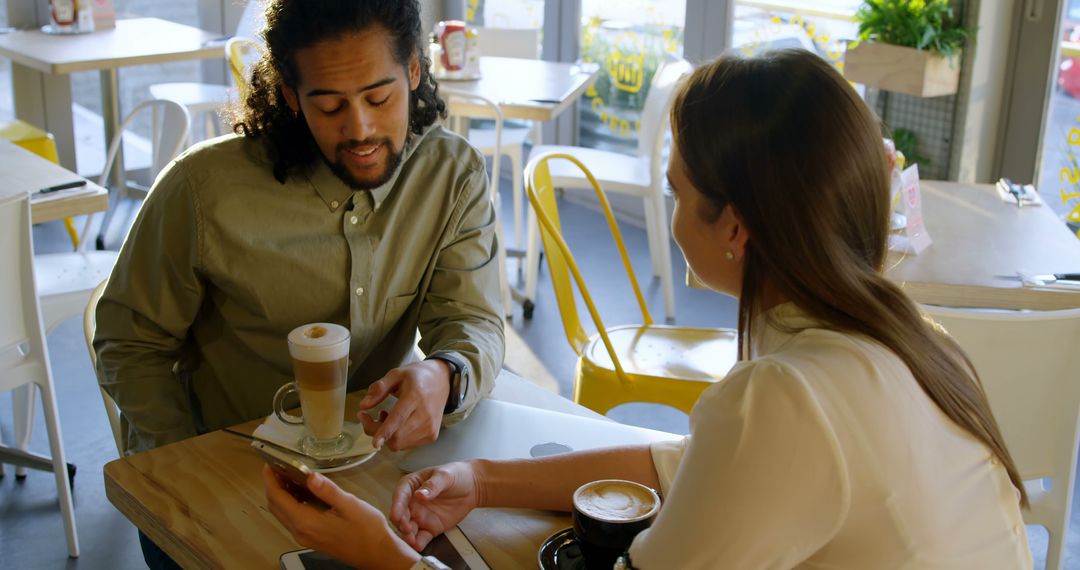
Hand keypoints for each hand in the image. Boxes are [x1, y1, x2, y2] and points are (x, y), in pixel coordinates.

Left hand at [262, 466, 417, 568]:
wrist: (377, 553)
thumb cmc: (367, 531)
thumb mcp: (350, 505)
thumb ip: (328, 490)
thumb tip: (310, 476)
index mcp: (306, 522)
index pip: (278, 498)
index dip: (270, 480)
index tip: (269, 465)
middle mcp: (301, 532)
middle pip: (275, 506)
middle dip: (273, 486)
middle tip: (277, 467)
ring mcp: (305, 537)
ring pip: (282, 513)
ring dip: (281, 495)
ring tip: (288, 476)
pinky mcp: (311, 538)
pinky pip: (292, 519)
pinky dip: (290, 504)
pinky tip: (302, 493)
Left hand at [358, 360, 450, 450]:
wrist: (443, 381)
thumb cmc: (418, 377)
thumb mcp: (396, 374)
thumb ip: (379, 388)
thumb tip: (364, 405)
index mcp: (415, 396)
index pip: (399, 418)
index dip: (385, 432)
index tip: (375, 442)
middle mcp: (425, 415)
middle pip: (397, 436)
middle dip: (376, 432)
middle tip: (367, 418)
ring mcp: (430, 427)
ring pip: (400, 444)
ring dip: (386, 435)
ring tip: (385, 417)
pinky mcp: (432, 435)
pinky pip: (407, 444)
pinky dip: (397, 437)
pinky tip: (397, 423)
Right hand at [390, 461, 481, 550]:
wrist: (473, 487)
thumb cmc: (456, 475)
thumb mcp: (444, 476)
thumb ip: (432, 485)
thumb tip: (419, 495)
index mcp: (411, 486)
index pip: (401, 496)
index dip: (397, 506)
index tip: (395, 516)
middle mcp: (411, 502)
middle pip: (402, 515)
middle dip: (402, 523)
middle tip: (406, 529)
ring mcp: (420, 516)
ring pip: (409, 528)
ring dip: (408, 535)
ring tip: (411, 540)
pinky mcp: (430, 528)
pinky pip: (422, 537)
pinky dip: (419, 542)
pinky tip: (418, 546)